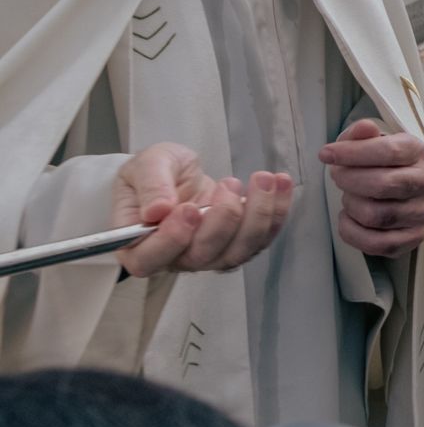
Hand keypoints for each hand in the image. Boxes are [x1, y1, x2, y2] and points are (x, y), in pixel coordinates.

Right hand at [113, 143, 293, 277]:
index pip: (150, 259)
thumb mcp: (144, 167)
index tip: (190, 209)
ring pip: (238, 252)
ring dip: (258, 215)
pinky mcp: (238, 244)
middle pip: (202, 256)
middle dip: (223, 219)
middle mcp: (175, 258)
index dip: (172, 239)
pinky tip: (281, 183)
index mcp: (138, 245)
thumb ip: (150, 185)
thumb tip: (158, 210)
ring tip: (262, 179)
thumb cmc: (154, 174)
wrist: (176, 175)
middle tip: (228, 183)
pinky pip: (263, 238)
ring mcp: (210, 255)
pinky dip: (278, 211)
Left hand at [319, 119, 423, 257]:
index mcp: (417, 152)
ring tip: (348, 197)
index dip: (352, 153)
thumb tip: (364, 128)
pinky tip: (349, 218)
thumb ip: (361, 133)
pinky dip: (352, 232)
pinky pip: (376, 243)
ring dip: (351, 206)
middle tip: (337, 176)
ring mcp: (422, 212)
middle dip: (349, 181)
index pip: (388, 151)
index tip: (326, 154)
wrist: (397, 191)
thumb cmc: (378, 164)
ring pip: (376, 215)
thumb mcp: (368, 142)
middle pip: (382, 185)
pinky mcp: (413, 237)